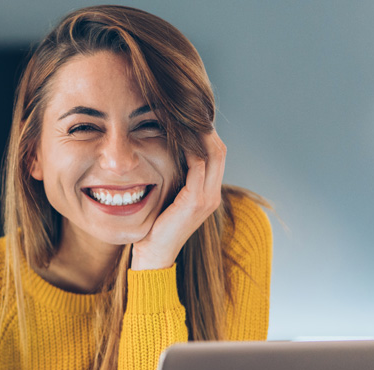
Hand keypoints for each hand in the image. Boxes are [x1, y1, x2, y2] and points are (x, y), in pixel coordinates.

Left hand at [131, 130, 225, 269]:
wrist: (154, 254)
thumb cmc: (156, 228)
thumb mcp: (169, 200)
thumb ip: (175, 182)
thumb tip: (165, 157)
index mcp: (209, 194)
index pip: (216, 155)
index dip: (205, 135)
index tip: (188, 118)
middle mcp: (213, 195)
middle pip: (219, 150)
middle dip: (205, 129)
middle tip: (187, 111)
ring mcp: (207, 199)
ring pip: (213, 154)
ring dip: (198, 134)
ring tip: (183, 118)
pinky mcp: (195, 202)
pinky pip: (198, 166)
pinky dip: (190, 149)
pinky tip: (176, 137)